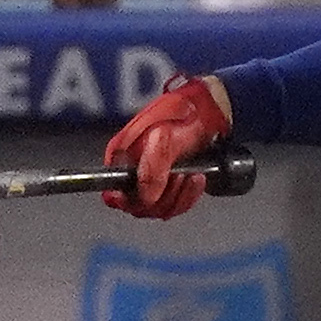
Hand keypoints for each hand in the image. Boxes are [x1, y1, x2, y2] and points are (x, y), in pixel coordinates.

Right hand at [104, 75, 231, 218]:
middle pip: (139, 206)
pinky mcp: (170, 186)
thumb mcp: (163, 137)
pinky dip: (188, 196)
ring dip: (179, 196)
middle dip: (164, 197)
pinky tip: (196, 179)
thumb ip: (152, 169)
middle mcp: (133, 171)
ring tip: (191, 175)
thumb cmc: (182, 115)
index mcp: (121, 157)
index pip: (113, 193)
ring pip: (159, 208)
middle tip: (179, 175)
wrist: (207, 112)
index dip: (128, 201)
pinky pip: (175, 205)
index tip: (147, 199)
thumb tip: (146, 198)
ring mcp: (152, 180)